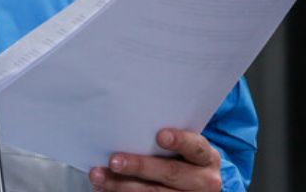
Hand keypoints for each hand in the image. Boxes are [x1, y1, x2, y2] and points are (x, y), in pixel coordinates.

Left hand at [89, 129, 221, 190]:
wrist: (193, 186)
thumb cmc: (180, 157)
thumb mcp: (183, 147)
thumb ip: (165, 137)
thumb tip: (128, 121)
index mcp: (206, 158)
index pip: (195, 147)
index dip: (179, 141)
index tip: (160, 135)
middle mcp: (204, 181)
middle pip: (170, 173)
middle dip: (139, 167)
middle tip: (114, 160)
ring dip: (121, 185)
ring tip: (98, 176)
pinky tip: (104, 188)